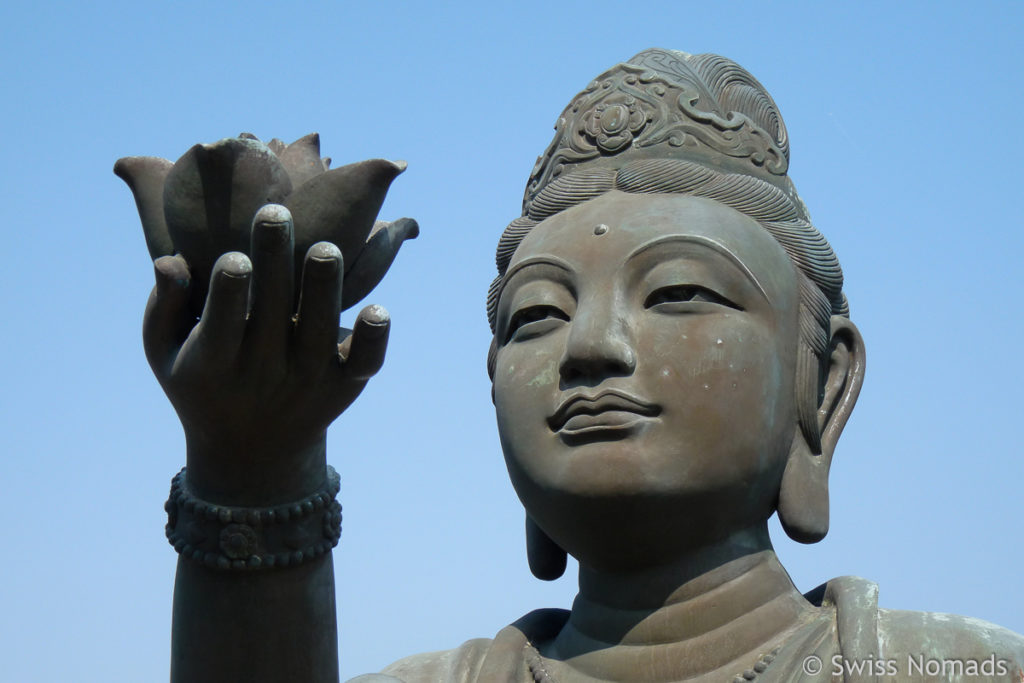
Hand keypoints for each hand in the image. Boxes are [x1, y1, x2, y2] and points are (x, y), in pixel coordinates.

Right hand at [143, 205, 388, 504]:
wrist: (253, 452)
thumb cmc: (201, 380)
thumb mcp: (165, 352)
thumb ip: (165, 306)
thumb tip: (170, 261)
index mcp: (212, 364)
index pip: (222, 326)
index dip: (229, 292)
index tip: (234, 257)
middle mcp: (263, 374)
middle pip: (273, 316)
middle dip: (274, 263)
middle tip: (275, 212)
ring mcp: (308, 380)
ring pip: (321, 331)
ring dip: (325, 288)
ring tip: (325, 247)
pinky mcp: (345, 384)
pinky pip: (365, 361)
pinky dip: (374, 339)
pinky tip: (379, 308)